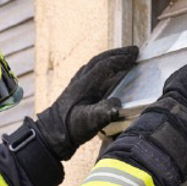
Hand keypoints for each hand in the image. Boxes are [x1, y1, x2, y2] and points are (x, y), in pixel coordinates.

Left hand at [36, 45, 138, 159]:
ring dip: (109, 58)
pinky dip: (101, 67)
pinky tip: (105, 72)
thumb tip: (117, 105)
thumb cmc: (70, 128)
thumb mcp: (88, 123)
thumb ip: (102, 114)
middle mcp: (80, 81)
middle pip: (99, 60)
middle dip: (117, 54)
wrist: (51, 134)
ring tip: (123, 57)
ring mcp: (76, 84)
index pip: (105, 66)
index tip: (135, 56)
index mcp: (85, 85)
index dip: (121, 60)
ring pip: (93, 64)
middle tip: (133, 51)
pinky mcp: (74, 90)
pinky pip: (89, 72)